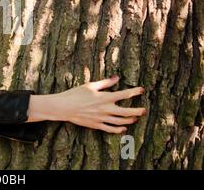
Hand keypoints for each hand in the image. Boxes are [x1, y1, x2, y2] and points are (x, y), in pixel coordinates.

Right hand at [26, 75, 145, 133]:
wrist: (64, 107)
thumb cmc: (75, 94)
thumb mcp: (90, 86)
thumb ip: (105, 83)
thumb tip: (116, 78)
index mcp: (105, 97)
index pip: (125, 94)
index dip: (135, 91)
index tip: (142, 90)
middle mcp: (106, 109)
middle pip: (127, 112)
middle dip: (138, 111)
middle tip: (144, 110)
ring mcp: (102, 118)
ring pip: (121, 122)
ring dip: (130, 120)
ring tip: (135, 118)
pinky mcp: (97, 125)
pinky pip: (111, 129)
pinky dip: (119, 129)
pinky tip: (123, 128)